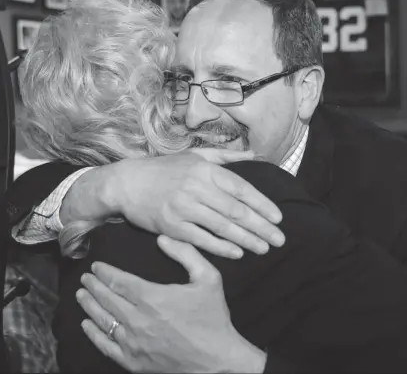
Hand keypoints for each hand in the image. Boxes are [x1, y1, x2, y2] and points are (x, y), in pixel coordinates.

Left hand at [77, 235, 266, 372]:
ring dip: (90, 305)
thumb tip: (163, 239)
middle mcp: (138, 320)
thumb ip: (186, 254)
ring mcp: (134, 343)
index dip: (105, 272)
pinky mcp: (134, 362)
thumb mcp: (209, 278)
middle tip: (85, 278)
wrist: (217, 361)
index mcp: (154, 298)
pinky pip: (106, 346)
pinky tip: (87, 325)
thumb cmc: (213, 318)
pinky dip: (94, 334)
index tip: (96, 266)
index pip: (119, 281)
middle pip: (107, 299)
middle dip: (94, 286)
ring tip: (82, 295)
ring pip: (103, 320)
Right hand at [102, 150, 283, 257]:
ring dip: (246, 239)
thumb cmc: (164, 169)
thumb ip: (225, 155)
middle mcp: (196, 187)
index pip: (241, 188)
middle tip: (279, 239)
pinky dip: (221, 247)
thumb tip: (254, 153)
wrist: (127, 184)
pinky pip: (202, 240)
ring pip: (222, 227)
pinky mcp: (172, 226)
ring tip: (264, 248)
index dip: (262, 204)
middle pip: (236, 211)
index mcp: (204, 169)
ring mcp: (183, 208)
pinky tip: (237, 253)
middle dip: (261, 227)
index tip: (278, 218)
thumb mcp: (194, 155)